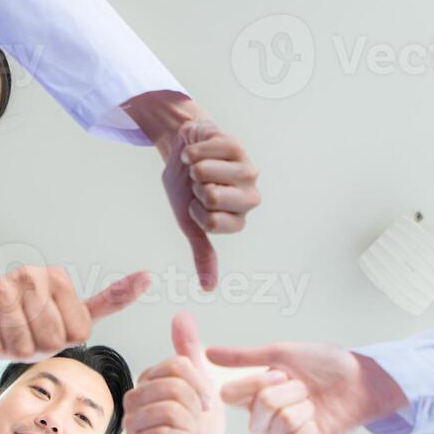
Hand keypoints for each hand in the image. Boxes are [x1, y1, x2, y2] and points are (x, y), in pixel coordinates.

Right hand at [0, 267, 150, 389]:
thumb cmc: (28, 324)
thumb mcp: (73, 314)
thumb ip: (111, 300)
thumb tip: (148, 278)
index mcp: (56, 278)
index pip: (77, 332)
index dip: (63, 341)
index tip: (50, 329)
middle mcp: (29, 276)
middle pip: (51, 340)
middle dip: (39, 347)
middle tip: (27, 334)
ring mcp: (1, 287)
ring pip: (23, 346)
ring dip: (16, 350)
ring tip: (8, 333)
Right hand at [125, 313, 230, 433]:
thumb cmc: (198, 429)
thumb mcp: (202, 385)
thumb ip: (190, 351)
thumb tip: (181, 316)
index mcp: (148, 380)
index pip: (176, 366)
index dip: (200, 383)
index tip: (209, 402)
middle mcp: (134, 399)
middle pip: (173, 387)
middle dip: (197, 407)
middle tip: (200, 421)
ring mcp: (132, 425)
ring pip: (170, 410)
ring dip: (192, 426)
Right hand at [160, 120, 261, 289]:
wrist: (183, 152)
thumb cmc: (187, 189)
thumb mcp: (191, 224)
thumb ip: (203, 252)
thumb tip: (208, 288)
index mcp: (239, 219)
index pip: (211, 222)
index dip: (194, 211)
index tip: (197, 205)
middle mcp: (250, 197)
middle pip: (211, 196)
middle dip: (194, 188)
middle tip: (200, 184)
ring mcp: (246, 170)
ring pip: (204, 173)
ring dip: (192, 168)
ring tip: (199, 167)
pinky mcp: (236, 146)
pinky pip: (201, 153)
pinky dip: (190, 152)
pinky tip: (198, 152)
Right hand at [206, 343, 407, 433]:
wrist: (360, 380)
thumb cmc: (325, 365)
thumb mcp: (281, 354)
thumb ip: (243, 358)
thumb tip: (207, 353)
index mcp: (254, 395)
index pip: (228, 396)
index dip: (254, 384)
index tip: (281, 372)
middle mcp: (262, 419)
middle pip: (256, 412)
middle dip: (287, 393)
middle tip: (304, 387)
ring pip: (277, 426)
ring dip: (302, 408)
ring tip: (313, 403)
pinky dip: (310, 426)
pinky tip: (318, 422)